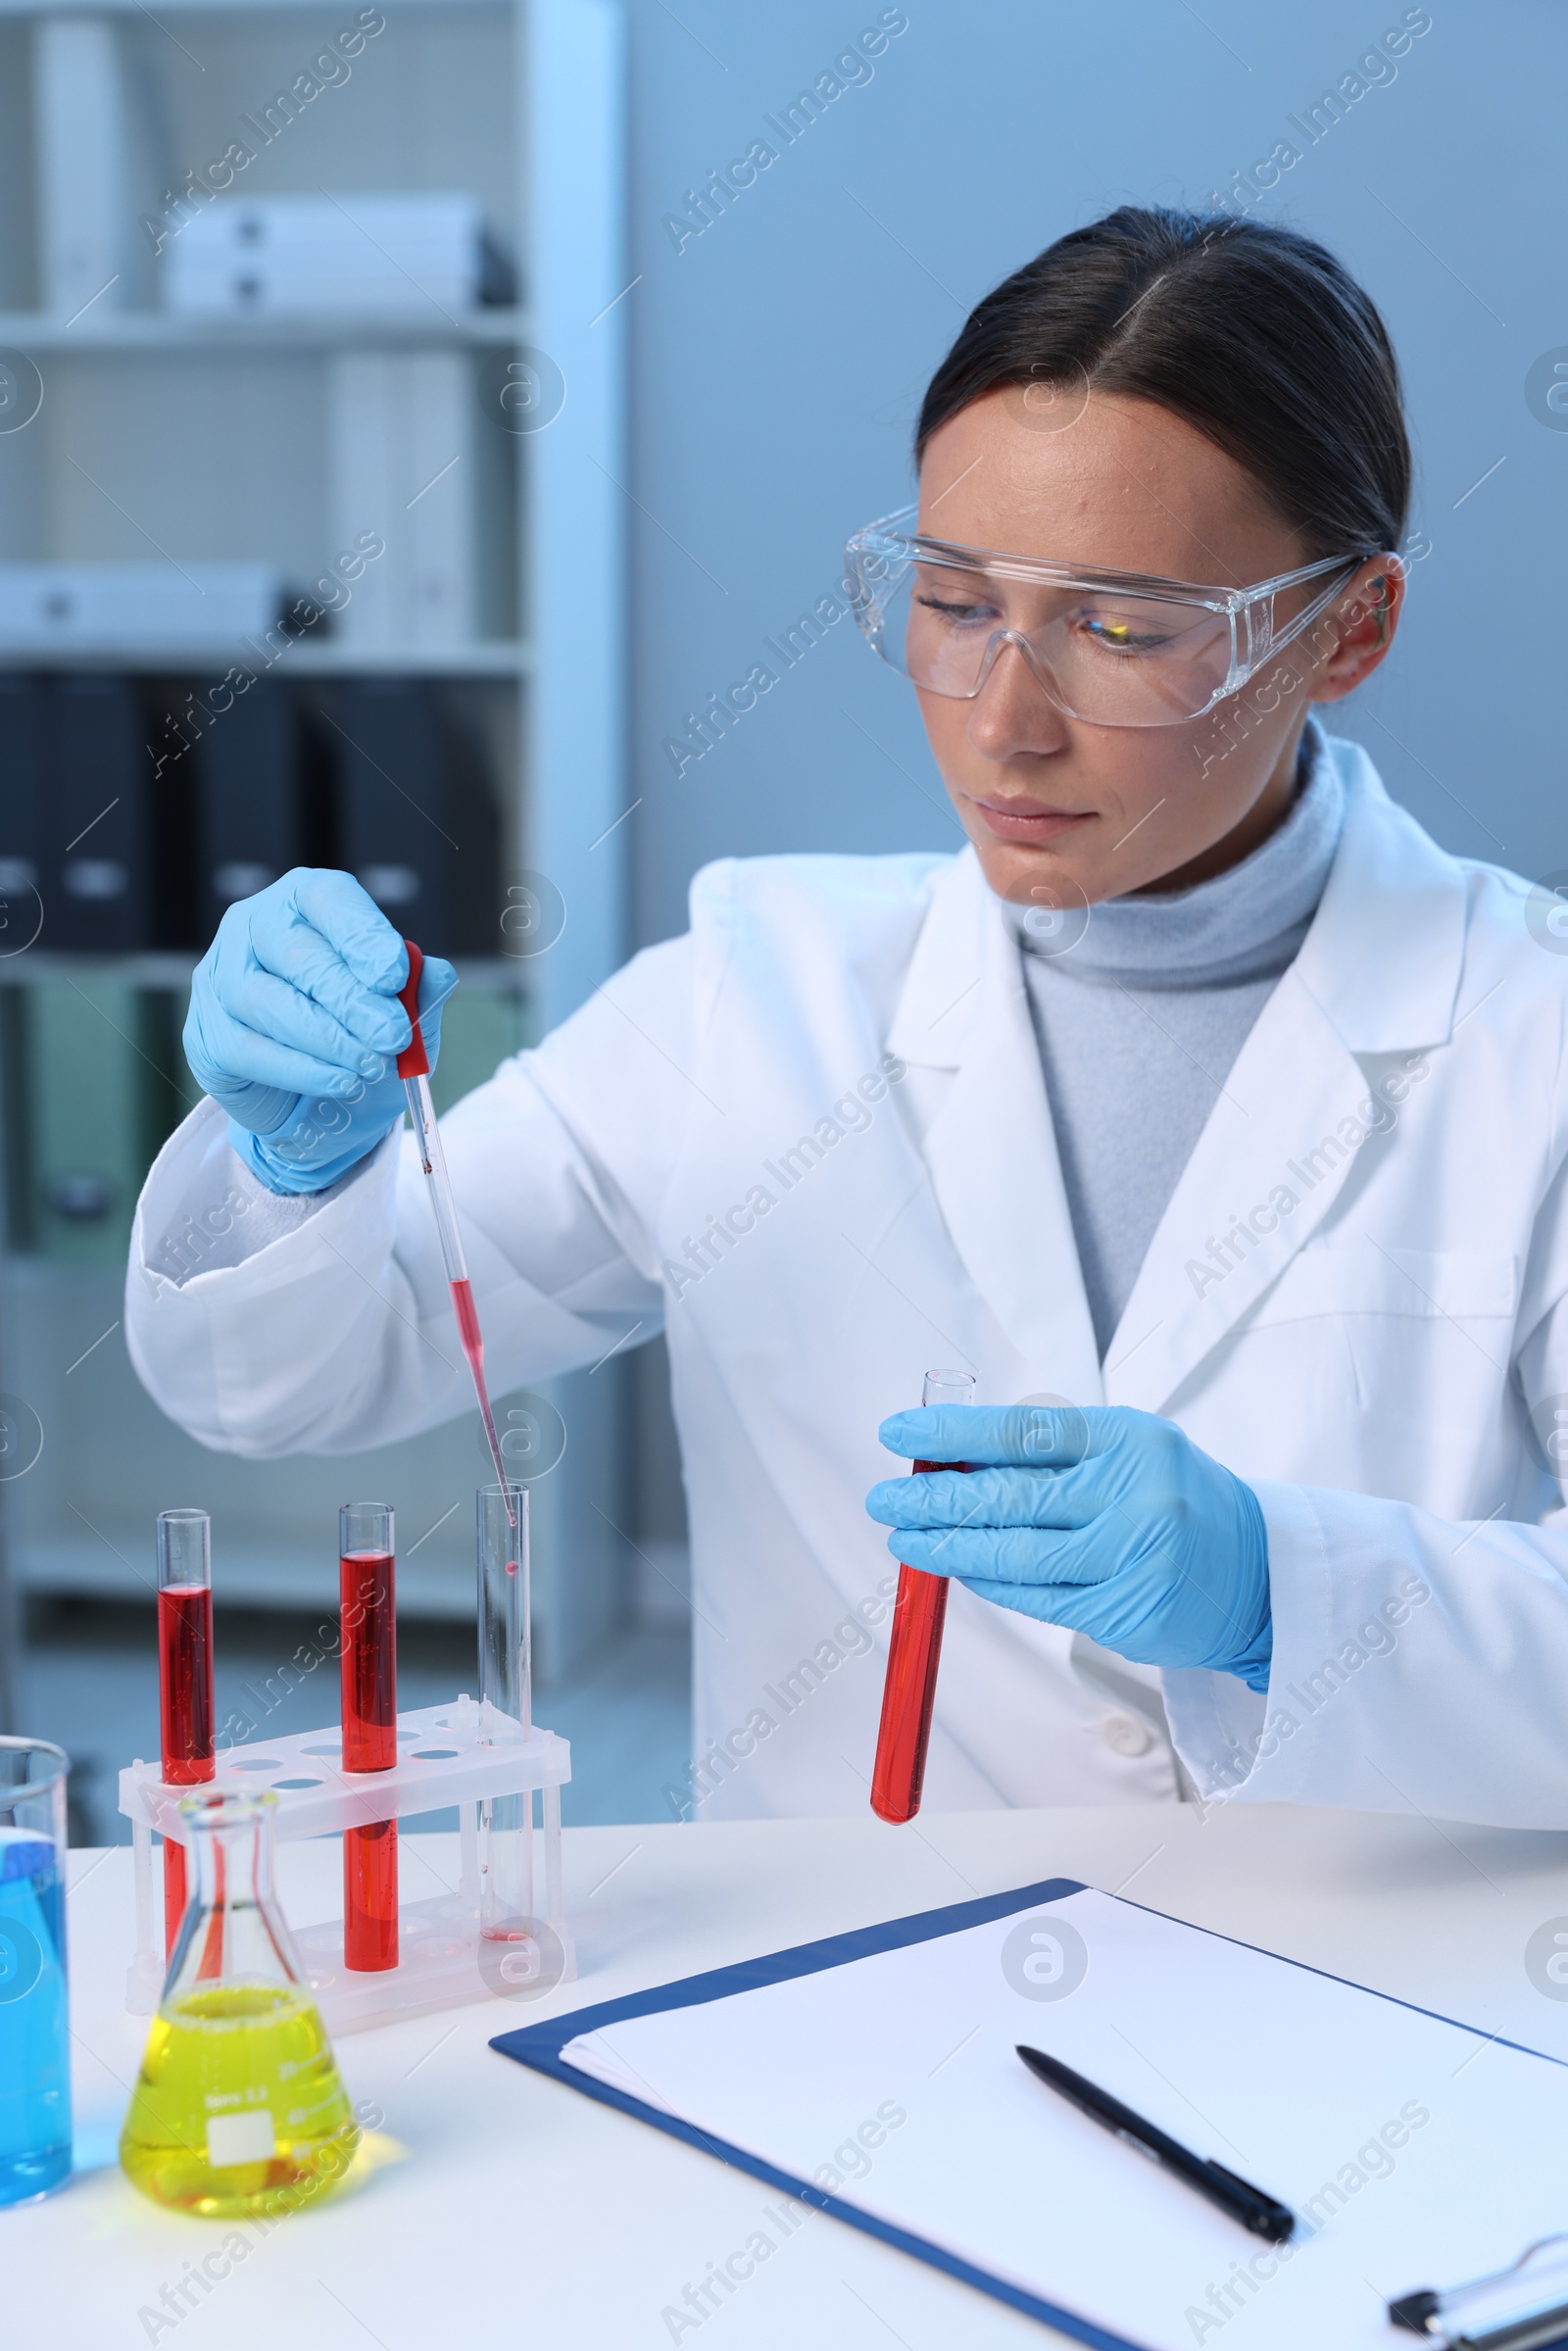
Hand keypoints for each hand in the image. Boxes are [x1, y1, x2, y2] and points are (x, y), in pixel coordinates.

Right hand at [183, 869, 455, 1195]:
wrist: (315, 1097)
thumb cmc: (360, 1033)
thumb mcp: (404, 1012)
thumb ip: (420, 990)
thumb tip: (436, 974)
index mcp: (305, 901)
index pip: (327, 899)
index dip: (361, 935)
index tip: (394, 976)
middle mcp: (254, 927)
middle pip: (295, 953)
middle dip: (349, 998)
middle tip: (392, 1035)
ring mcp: (220, 976)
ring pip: (264, 1000)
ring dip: (325, 1038)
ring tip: (369, 1065)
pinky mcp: (205, 1032)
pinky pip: (247, 1049)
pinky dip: (300, 1070)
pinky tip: (339, 1081)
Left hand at [865, 1403, 1270, 1689]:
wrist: (1257, 1573)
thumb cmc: (1175, 1500)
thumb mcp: (1127, 1452)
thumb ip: (1052, 1452)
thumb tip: (952, 1458)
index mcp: (1130, 1439)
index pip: (1025, 1432)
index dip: (954, 1432)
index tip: (900, 1434)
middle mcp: (1136, 1494)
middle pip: (1012, 1497)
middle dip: (936, 1498)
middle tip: (887, 1499)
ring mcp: (1133, 1557)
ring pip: (1017, 1554)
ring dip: (949, 1546)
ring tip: (904, 1538)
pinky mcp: (1126, 1610)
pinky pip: (1037, 1597)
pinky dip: (990, 1582)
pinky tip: (957, 1569)